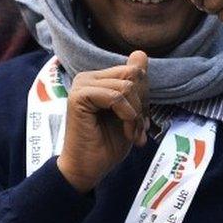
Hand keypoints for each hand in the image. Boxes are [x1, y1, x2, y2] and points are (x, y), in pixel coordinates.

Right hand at [57, 51, 148, 193]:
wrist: (88, 169)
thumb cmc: (108, 143)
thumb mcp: (131, 111)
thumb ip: (135, 84)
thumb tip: (141, 53)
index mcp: (99, 78)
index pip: (134, 71)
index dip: (144, 97)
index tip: (140, 122)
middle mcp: (88, 77)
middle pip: (132, 75)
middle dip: (141, 105)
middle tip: (137, 129)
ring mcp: (81, 85)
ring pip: (127, 87)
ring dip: (135, 115)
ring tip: (130, 133)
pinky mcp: (79, 96)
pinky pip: (116, 97)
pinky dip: (127, 116)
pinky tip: (124, 132)